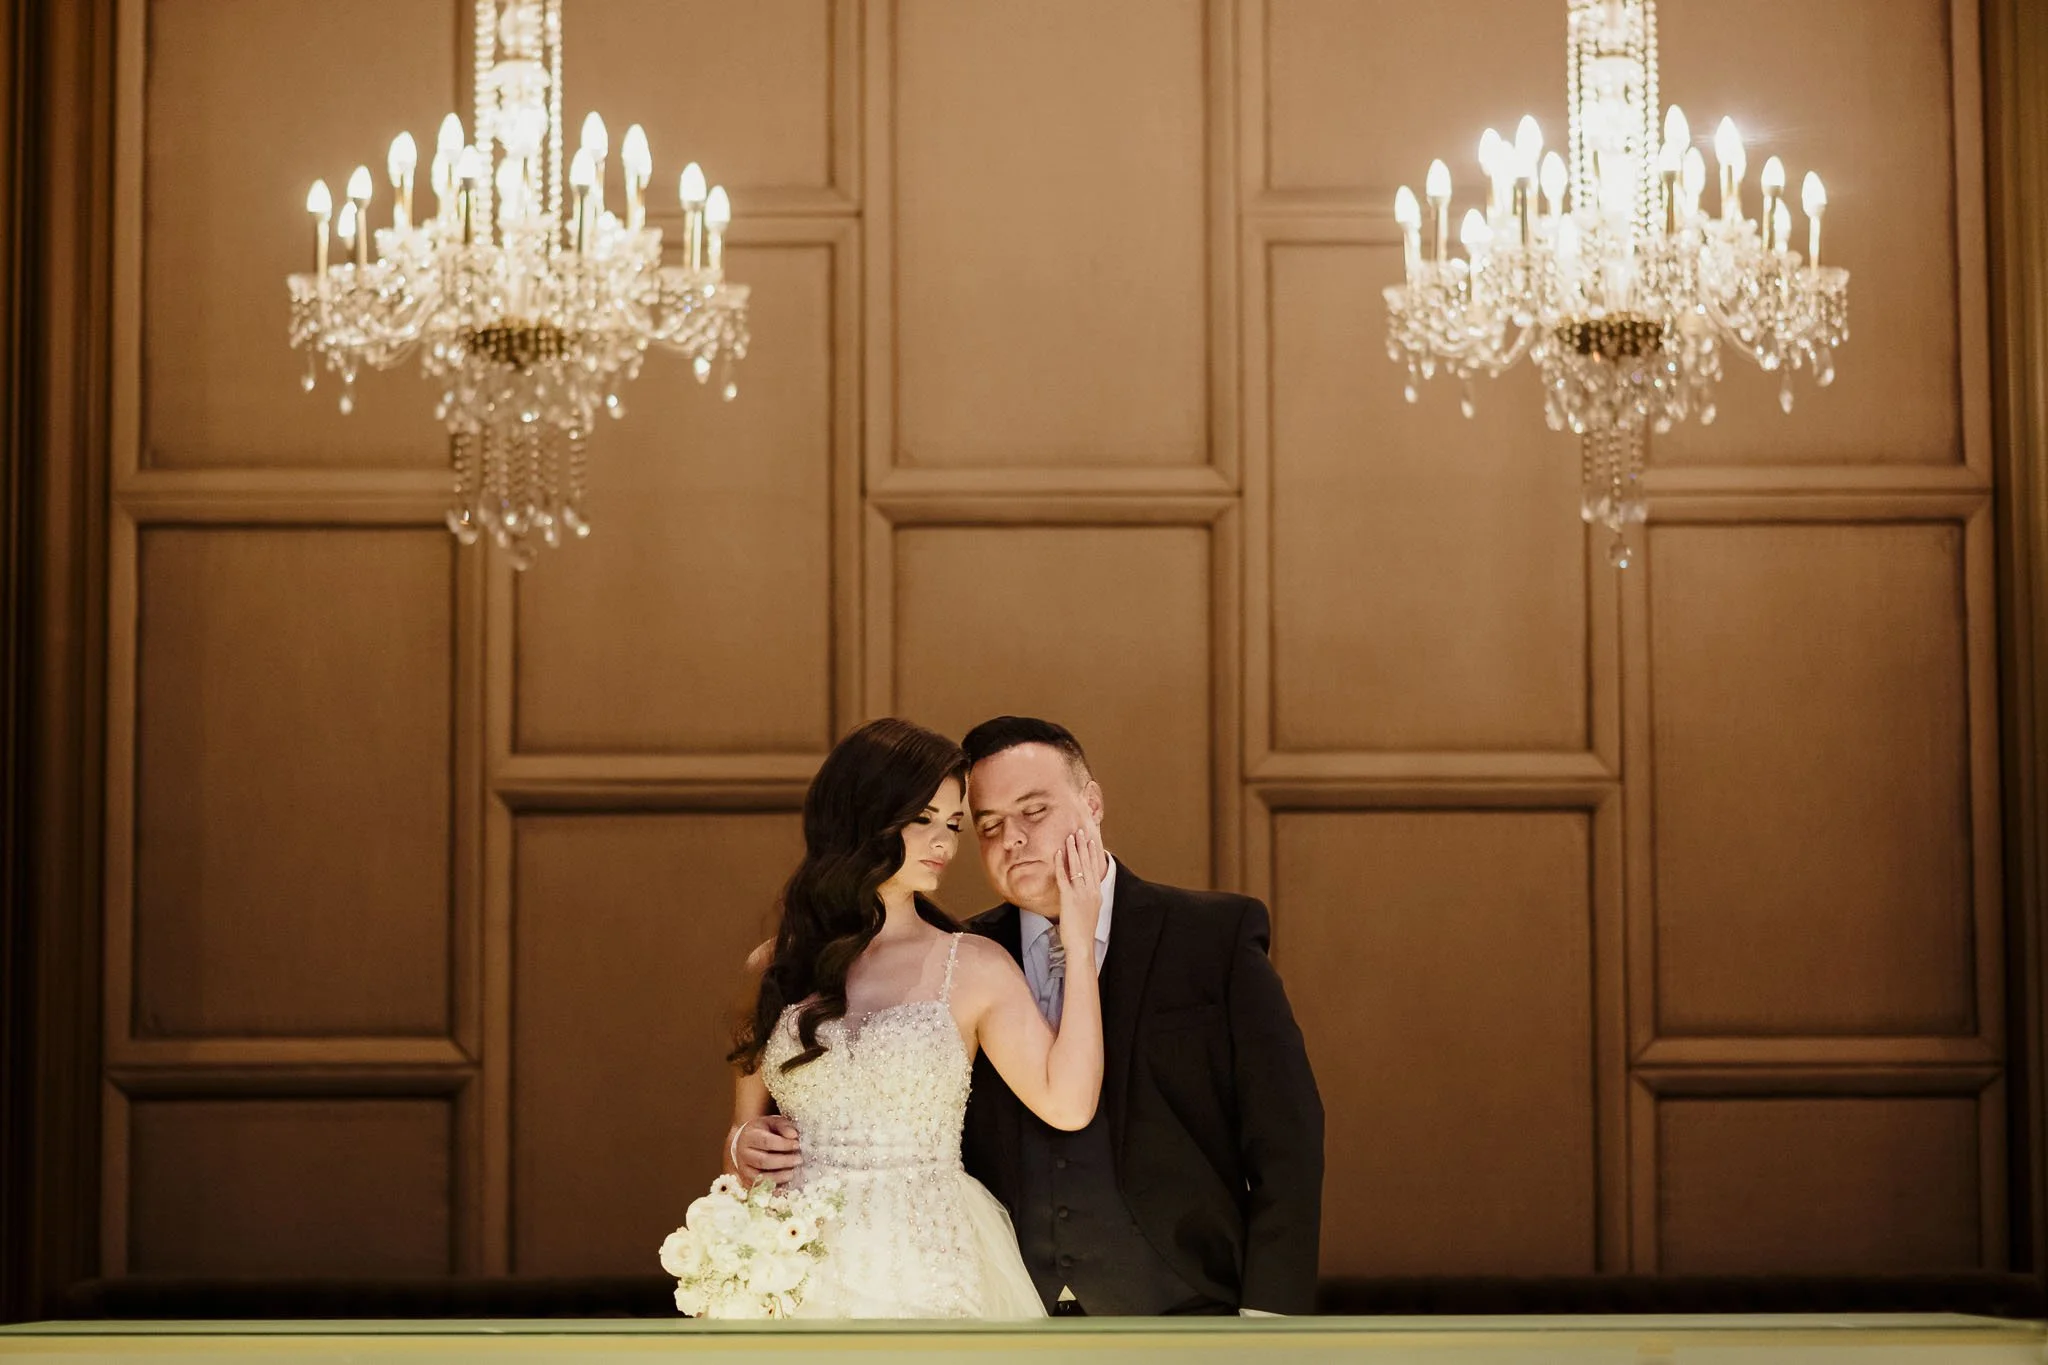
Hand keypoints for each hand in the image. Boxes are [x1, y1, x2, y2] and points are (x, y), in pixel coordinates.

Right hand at [731, 1115, 802, 1186]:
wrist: (746, 1143)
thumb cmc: (763, 1131)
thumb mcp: (772, 1122)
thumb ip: (783, 1126)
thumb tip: (794, 1135)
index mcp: (749, 1136)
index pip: (766, 1142)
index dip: (783, 1144)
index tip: (797, 1145)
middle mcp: (743, 1154)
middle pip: (763, 1161)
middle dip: (784, 1161)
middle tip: (799, 1160)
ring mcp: (743, 1169)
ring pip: (760, 1177)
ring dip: (780, 1176)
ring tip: (794, 1172)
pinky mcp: (747, 1182)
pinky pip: (761, 1188)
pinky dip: (774, 1188)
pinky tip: (786, 1184)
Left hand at [1054, 823, 1106, 957]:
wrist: (1082, 945)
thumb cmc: (1083, 932)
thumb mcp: (1090, 912)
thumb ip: (1088, 900)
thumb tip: (1083, 893)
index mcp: (1097, 893)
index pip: (1095, 868)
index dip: (1092, 853)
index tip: (1090, 841)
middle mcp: (1091, 890)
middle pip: (1088, 863)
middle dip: (1083, 845)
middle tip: (1080, 831)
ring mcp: (1081, 893)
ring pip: (1078, 866)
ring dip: (1073, 849)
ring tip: (1070, 836)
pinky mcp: (1069, 898)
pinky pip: (1064, 877)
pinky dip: (1061, 863)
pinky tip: (1058, 853)